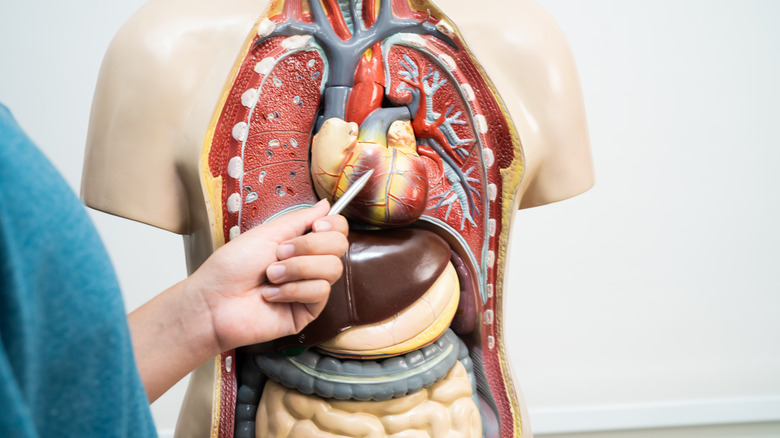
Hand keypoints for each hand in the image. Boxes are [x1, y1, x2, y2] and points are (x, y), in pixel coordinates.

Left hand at [186, 199, 348, 352]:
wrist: (214, 301)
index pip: (337, 229)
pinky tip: (271, 294)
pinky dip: (292, 289)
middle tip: (280, 252)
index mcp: (300, 242)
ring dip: (297, 268)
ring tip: (271, 275)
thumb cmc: (231, 267)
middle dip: (309, 246)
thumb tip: (327, 204)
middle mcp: (309, 264)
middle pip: (340, 246)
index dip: (333, 225)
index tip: (316, 226)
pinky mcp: (308, 311)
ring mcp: (310, 288)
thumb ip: (301, 218)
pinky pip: (319, 292)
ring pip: (332, 268)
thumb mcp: (267, 233)